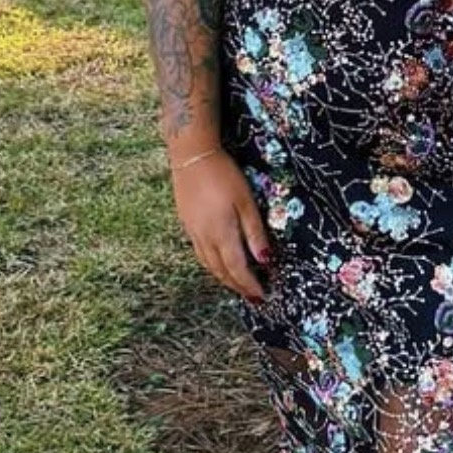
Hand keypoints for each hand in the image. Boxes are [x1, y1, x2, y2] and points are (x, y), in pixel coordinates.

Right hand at [170, 149, 271, 301]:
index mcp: (222, 234)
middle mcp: (205, 238)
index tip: (262, 296)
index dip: (250, 285)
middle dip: (237, 286)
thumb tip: (266, 261)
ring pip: (208, 265)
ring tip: (237, 285)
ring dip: (223, 278)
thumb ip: (255, 233)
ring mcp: (193, 232)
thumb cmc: (224, 175)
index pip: (238, 269)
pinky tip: (217, 262)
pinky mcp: (187, 224)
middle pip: (222, 271)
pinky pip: (200, 253)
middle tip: (251, 296)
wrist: (191, 156)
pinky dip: (212, 265)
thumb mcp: (246, 202)